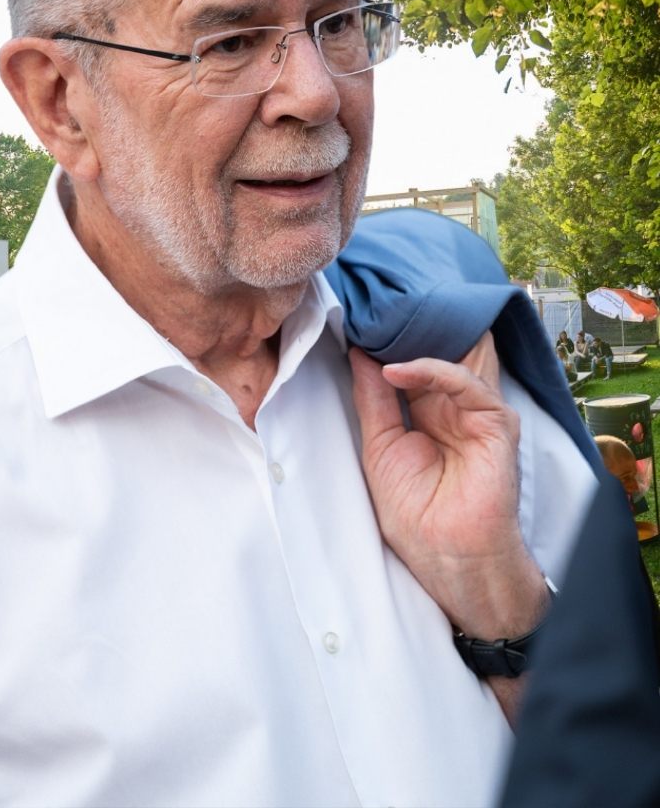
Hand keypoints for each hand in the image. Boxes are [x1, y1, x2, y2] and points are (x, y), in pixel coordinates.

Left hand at [350, 333, 545, 639]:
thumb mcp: (379, 445)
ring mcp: (477, 411)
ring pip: (459, 355)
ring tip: (384, 319)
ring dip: (422, 335)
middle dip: (411, 323)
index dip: (390, 335)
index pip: (412, 358)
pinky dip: (432, 371)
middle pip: (441, 348)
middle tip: (377, 300)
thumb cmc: (415, 512)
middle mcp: (453, 404)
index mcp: (427, 409)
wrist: (446, 555)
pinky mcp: (496, 423)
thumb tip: (359, 352)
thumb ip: (372, 399)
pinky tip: (398, 372)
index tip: (360, 312)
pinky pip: (467, 384)